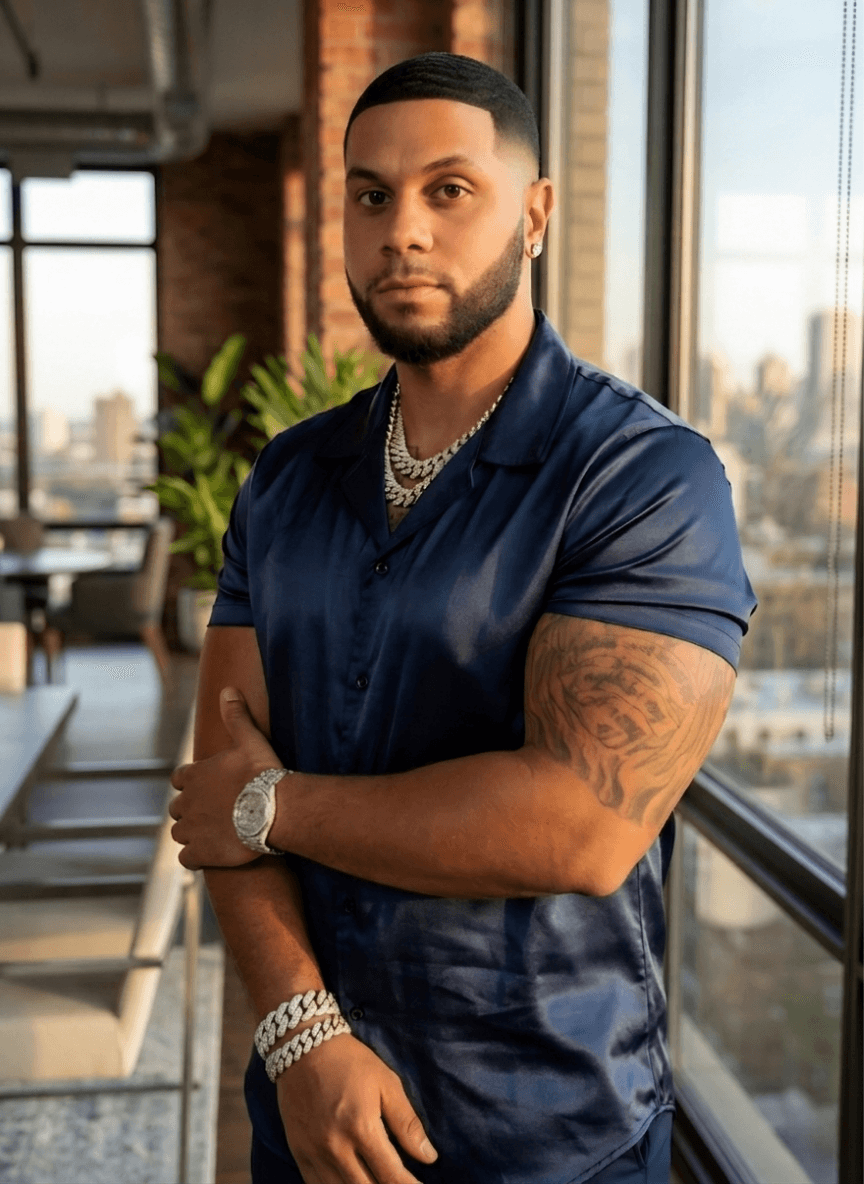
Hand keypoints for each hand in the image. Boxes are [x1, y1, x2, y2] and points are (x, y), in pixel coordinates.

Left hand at [169, 686, 284, 868]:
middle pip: (177, 808)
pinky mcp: (201, 853)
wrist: (274, 810)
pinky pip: (187, 859)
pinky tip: (209, 855)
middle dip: (190, 810)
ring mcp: (192, 830)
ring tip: (212, 834)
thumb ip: (236, 717)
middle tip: (212, 813)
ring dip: (191, 834)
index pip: (179, 779)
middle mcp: (187, 803)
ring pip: (179, 833)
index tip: (205, 787)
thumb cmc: (263, 774)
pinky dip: (195, 857)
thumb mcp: (250, 740)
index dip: (191, 783)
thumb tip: (227, 689)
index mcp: (195, 776)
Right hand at [275, 1031, 437, 1183]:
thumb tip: (429, 1157)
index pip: (391, 1176)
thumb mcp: (386, 1083)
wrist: (302, 1047)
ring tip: (378, 1182)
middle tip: (400, 1183)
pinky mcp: (298, 1153)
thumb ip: (407, 1123)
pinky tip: (350, 1183)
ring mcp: (314, 1153)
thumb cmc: (350, 1062)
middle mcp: (336, 1148)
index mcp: (362, 1128)